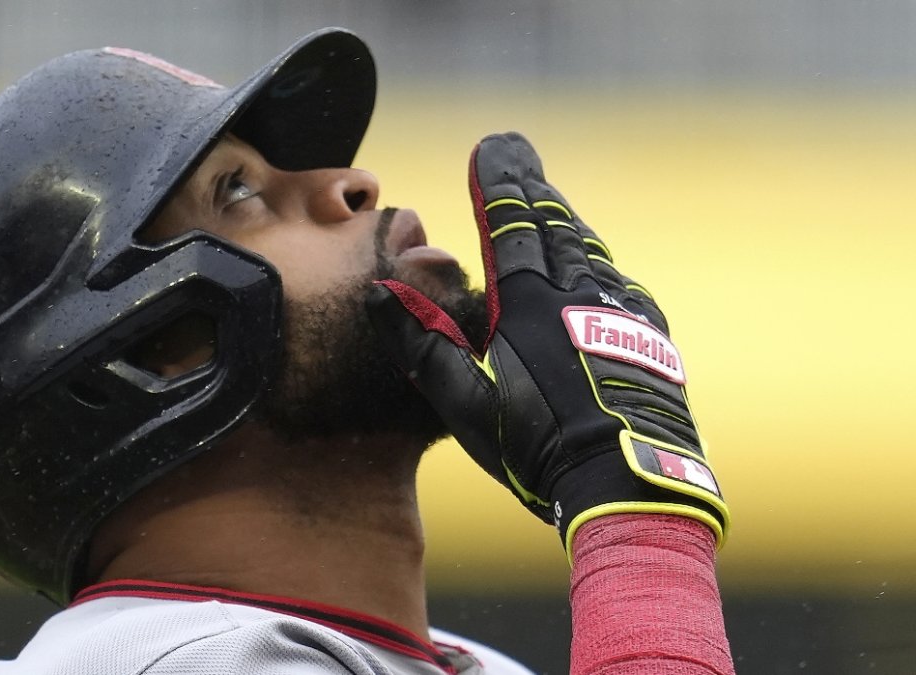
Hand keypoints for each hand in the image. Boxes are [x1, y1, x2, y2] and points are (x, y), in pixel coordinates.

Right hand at [367, 132, 727, 556]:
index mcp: (531, 303)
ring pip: (592, 251)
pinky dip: (599, 264)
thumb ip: (420, 343)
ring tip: (552, 203)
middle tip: (519, 157)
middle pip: (557, 225)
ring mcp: (622, 315)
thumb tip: (379, 293)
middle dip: (533, 189)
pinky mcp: (650, 340)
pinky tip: (600, 270)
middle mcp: (581, 295)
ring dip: (567, 222)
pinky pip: (620, 284)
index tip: (492, 146)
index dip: (499, 181)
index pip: (513, 224)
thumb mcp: (463, 400)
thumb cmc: (536, 445)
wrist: (626, 481)